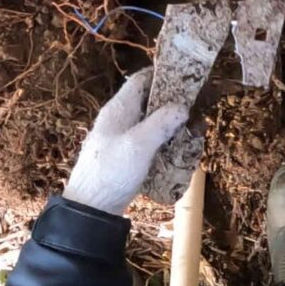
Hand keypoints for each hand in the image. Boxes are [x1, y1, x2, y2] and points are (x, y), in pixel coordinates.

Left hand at [63, 69, 187, 214]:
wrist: (90, 210)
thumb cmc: (111, 172)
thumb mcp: (139, 145)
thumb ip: (161, 123)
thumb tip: (182, 107)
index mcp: (117, 110)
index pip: (140, 80)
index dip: (162, 75)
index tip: (186, 79)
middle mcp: (117, 120)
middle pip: (146, 101)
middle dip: (169, 102)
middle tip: (194, 108)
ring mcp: (119, 139)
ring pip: (148, 122)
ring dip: (167, 123)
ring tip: (190, 129)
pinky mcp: (123, 157)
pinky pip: (146, 141)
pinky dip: (161, 141)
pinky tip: (175, 150)